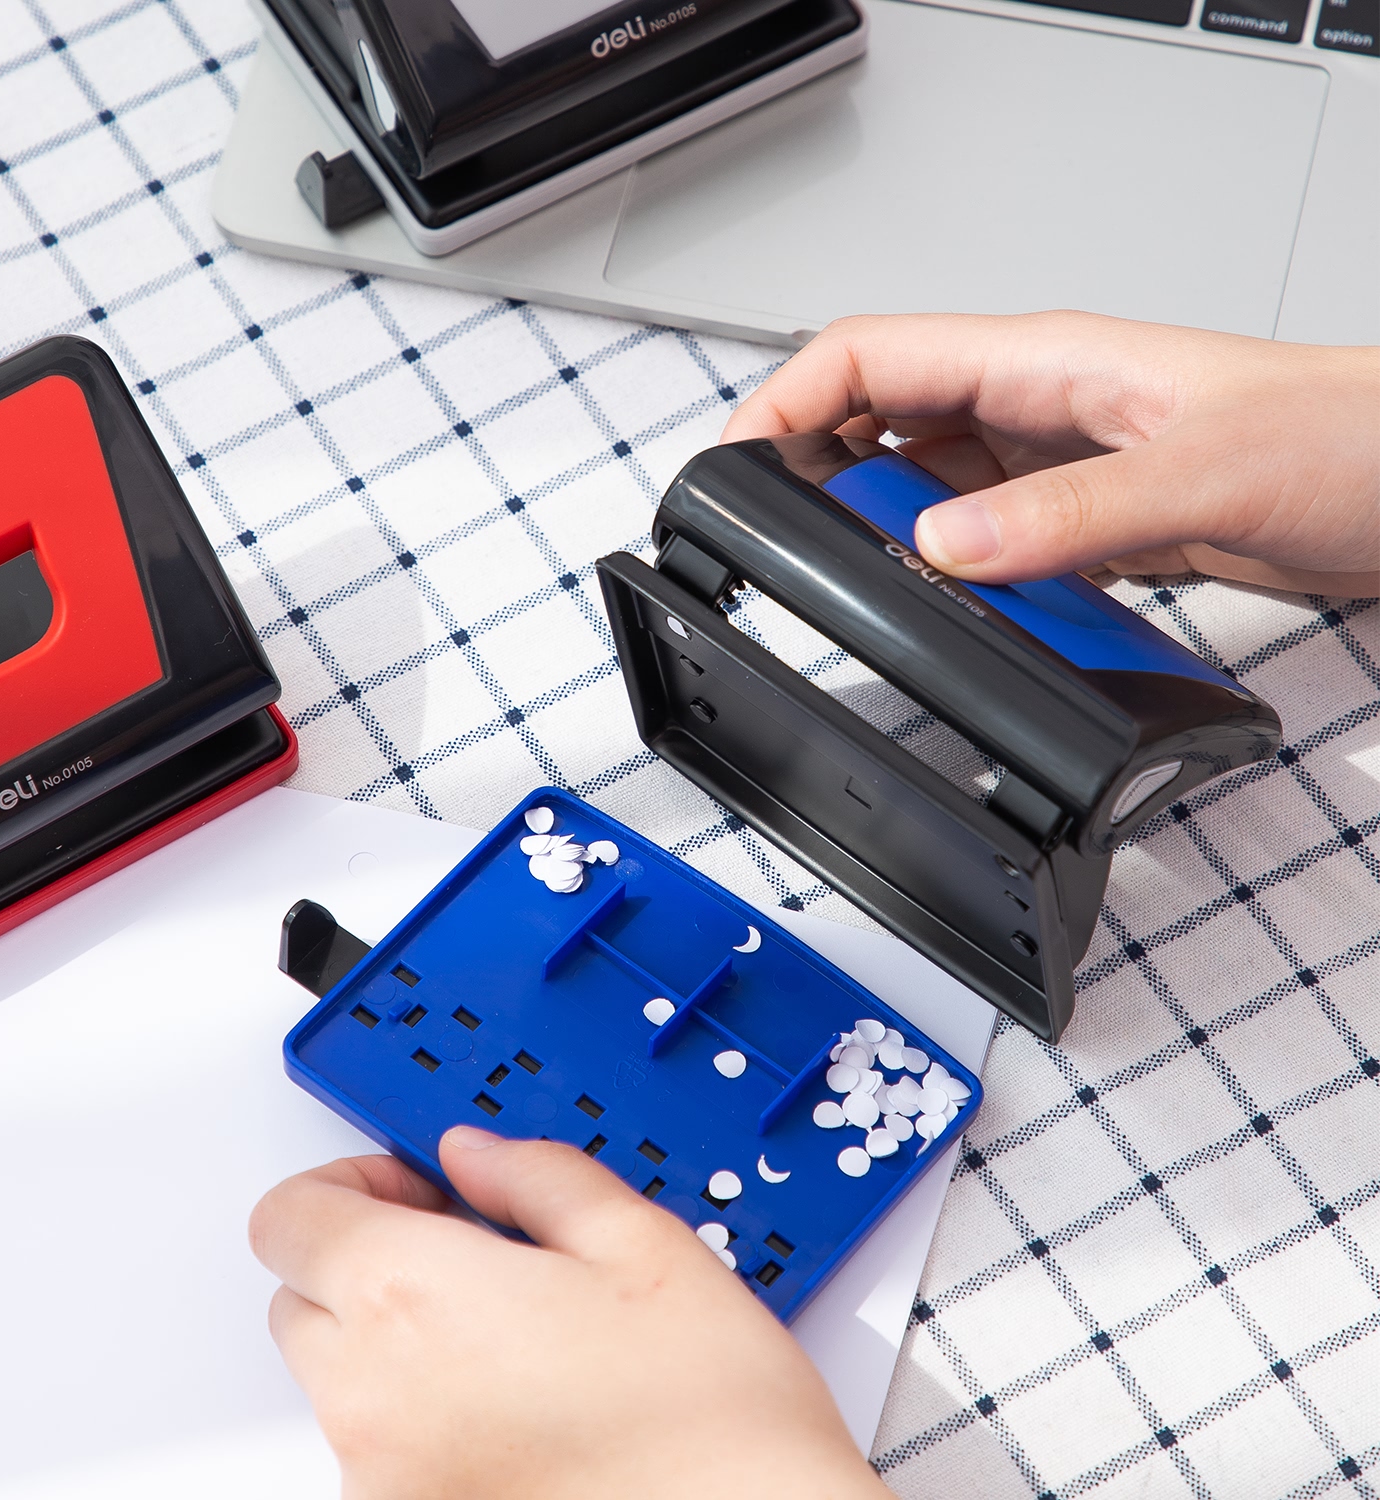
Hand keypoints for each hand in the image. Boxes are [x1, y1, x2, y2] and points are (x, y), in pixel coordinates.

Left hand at [249, 1128, 892, 1499]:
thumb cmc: (708, 1413)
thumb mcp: (639, 1241)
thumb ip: (534, 1175)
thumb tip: (473, 1154)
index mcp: (413, 1298)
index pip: (290, 1216)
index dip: (349, 1182)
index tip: (415, 1187)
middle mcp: (374, 1399)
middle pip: (300, 1298)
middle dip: (367, 1261)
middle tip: (465, 1253)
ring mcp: (386, 1482)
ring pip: (337, 1381)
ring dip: (391, 1343)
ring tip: (510, 1338)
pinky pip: (380, 1454)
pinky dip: (422, 1420)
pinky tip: (521, 1408)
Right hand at [723, 312, 1379, 597]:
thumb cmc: (1349, 439)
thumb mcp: (1201, 474)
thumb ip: (1066, 513)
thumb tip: (944, 547)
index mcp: (1045, 363)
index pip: (872, 357)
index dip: (786, 399)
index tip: (736, 462)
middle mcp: (1037, 409)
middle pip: (876, 425)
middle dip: (815, 480)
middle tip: (787, 548)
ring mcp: (1055, 470)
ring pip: (923, 492)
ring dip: (884, 541)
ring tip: (868, 591)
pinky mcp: (1082, 526)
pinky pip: (983, 549)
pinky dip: (951, 582)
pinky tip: (956, 616)